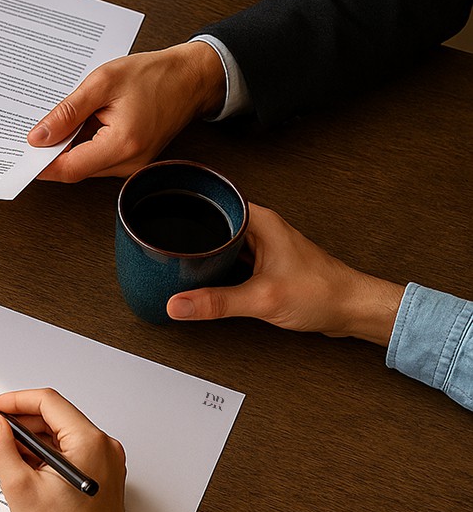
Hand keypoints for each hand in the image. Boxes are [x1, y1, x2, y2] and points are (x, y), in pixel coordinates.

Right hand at [0, 389, 140, 511]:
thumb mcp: (20, 489)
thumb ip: (2, 448)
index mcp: (89, 443)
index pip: (49, 402)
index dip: (16, 401)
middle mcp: (103, 449)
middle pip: (56, 417)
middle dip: (22, 421)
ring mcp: (105, 464)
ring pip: (62, 436)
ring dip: (32, 440)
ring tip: (6, 454)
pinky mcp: (100, 479)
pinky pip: (69, 454)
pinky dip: (45, 456)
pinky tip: (25, 470)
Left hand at [30, 42, 225, 181]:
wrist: (191, 77)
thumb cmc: (154, 74)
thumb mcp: (103, 83)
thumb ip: (68, 112)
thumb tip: (39, 137)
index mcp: (122, 145)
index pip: (69, 168)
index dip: (42, 164)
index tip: (22, 152)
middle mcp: (129, 163)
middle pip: (75, 169)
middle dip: (53, 151)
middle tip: (36, 128)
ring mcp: (132, 165)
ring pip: (86, 165)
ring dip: (70, 146)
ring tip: (65, 118)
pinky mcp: (133, 160)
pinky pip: (99, 158)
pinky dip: (84, 143)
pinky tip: (81, 122)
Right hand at [166, 204, 404, 344]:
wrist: (350, 309)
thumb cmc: (323, 293)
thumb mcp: (261, 299)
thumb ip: (216, 302)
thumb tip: (179, 304)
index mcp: (260, 221)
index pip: (213, 202)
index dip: (185, 208)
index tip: (160, 213)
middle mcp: (260, 228)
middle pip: (212, 223)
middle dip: (189, 236)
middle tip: (163, 247)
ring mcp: (262, 245)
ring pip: (221, 243)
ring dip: (204, 254)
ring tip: (180, 264)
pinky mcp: (264, 263)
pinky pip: (230, 259)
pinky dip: (216, 267)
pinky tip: (206, 278)